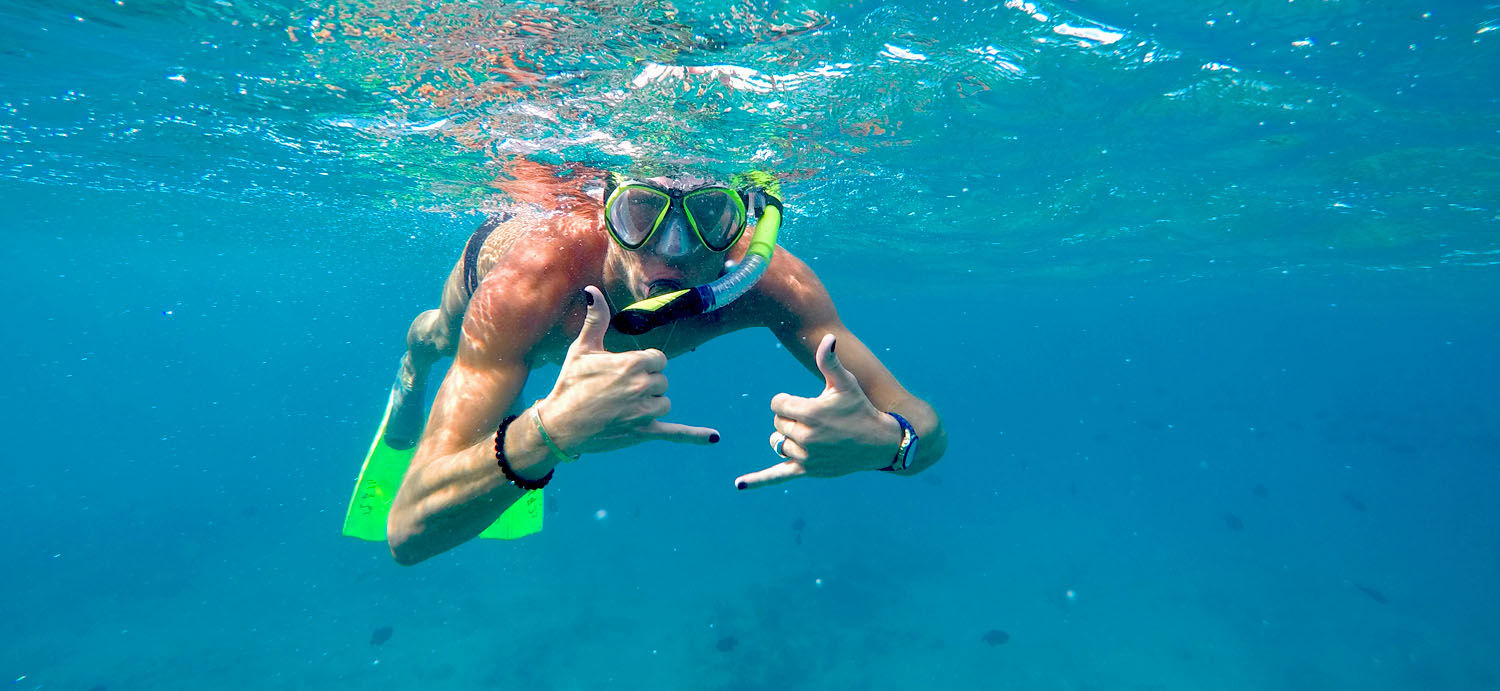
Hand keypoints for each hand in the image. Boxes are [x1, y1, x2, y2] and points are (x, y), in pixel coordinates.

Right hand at [539, 285, 719, 454]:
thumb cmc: (570, 384)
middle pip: (662, 381)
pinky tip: (714, 438)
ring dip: (650, 404)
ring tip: (623, 407)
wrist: (559, 425)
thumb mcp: (582, 349)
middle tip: (617, 391)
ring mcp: (644, 411)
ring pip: (664, 403)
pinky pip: (675, 433)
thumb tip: (592, 290)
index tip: (624, 371)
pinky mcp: (644, 433)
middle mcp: (643, 386)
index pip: (658, 359)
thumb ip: (595, 319)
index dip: (643, 365)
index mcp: (633, 363)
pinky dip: (694, 436)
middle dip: (645, 384)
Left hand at [734, 333, 900, 489]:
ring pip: (778, 443)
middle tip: (815, 418)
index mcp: (810, 413)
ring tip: (809, 433)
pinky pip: (778, 476)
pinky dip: (758, 480)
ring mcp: (806, 456)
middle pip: (777, 422)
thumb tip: (828, 338)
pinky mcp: (807, 471)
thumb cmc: (860, 408)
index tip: (805, 401)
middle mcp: (805, 436)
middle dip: (790, 417)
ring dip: (787, 437)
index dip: (788, 400)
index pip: (777, 404)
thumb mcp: (845, 384)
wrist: (878, 442)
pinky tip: (739, 484)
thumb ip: (830, 362)